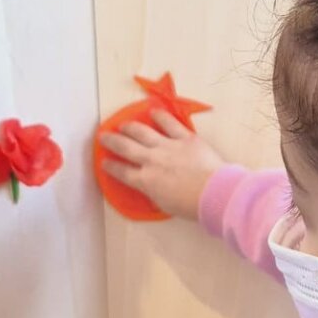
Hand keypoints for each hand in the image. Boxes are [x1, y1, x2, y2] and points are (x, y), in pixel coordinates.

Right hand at [98, 111, 227, 220]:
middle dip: (112, 141)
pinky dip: (160, 117)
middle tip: (103, 136)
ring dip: (130, 127)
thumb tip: (151, 188)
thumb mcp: (165, 205)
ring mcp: (167, 146)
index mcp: (146, 181)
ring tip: (123, 124)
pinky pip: (170, 124)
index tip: (104, 162)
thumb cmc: (191, 205)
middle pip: (126, 147)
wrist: (214, 192)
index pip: (123, 173)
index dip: (111, 167)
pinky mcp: (185, 138)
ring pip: (142, 132)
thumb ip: (154, 193)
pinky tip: (153, 112)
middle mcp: (152, 160)